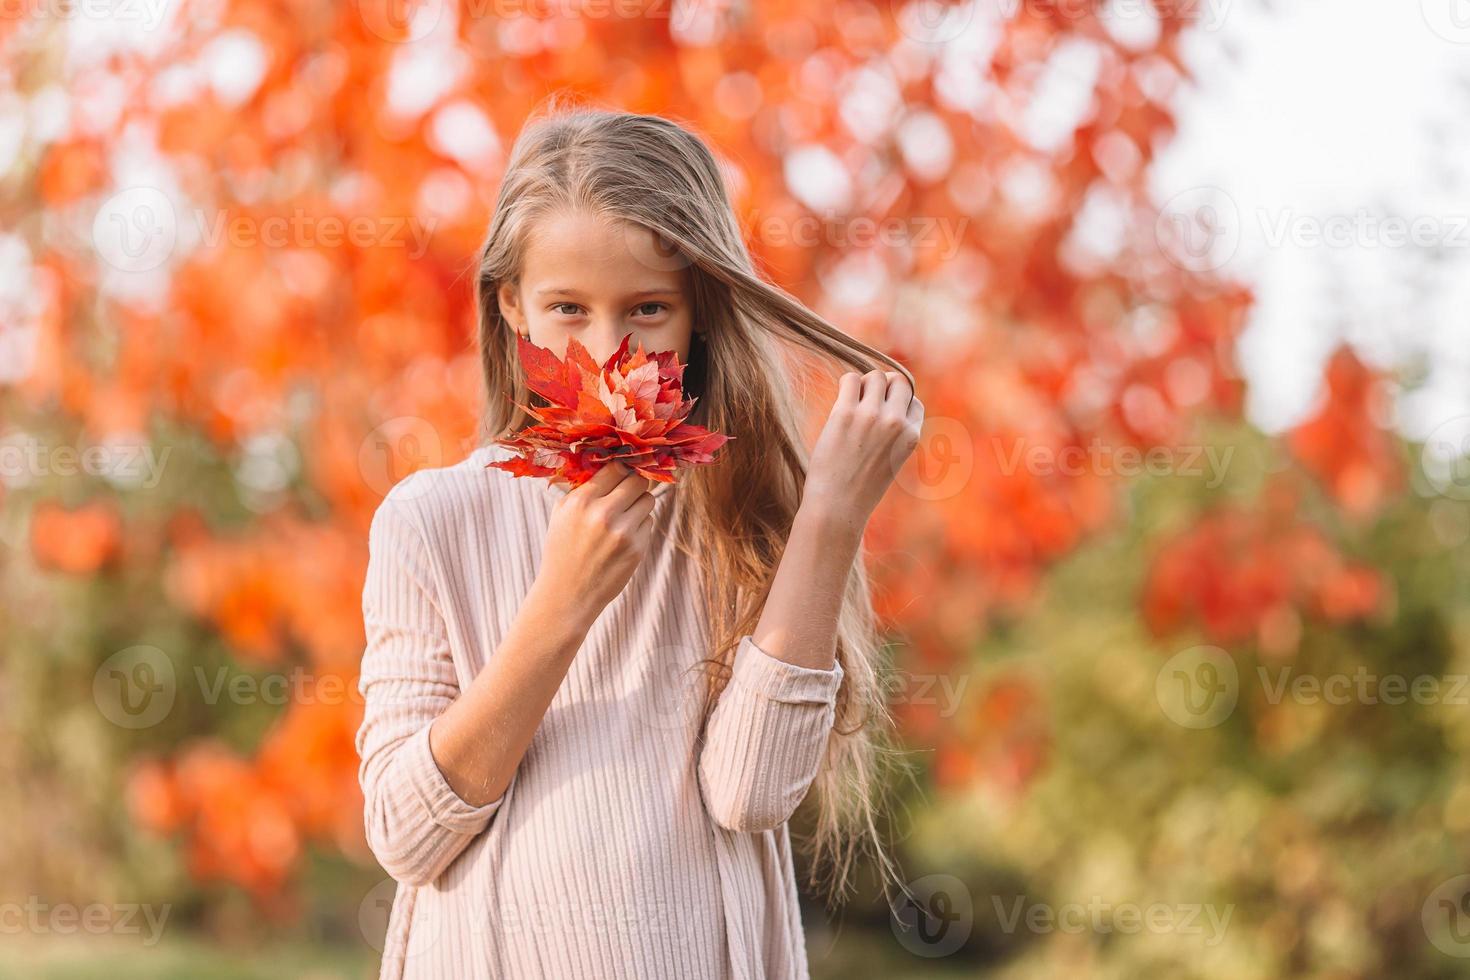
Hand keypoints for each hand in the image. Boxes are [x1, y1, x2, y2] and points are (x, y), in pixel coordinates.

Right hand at [533, 461, 657, 626]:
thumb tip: (607, 463)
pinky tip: (623, 537)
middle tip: (627, 493)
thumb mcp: (561, 514)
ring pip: (647, 500)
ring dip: (638, 505)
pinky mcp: (637, 548)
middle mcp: (603, 513)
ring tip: (623, 517)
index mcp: (581, 501)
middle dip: (634, 484)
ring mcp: (623, 531)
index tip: (623, 473)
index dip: (622, 469)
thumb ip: (582, 488)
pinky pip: (648, 522)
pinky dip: (639, 526)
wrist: (568, 593)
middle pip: (637, 480)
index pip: (616, 468)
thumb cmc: (562, 550)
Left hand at [804, 370, 923, 523]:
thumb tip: (882, 400)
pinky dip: (846, 384)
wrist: (838, 506)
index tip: (882, 414)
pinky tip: (840, 402)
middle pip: (899, 380)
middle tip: (866, 404)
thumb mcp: (890, 461)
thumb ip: (894, 434)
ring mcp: (871, 416)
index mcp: (911, 436)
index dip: (898, 401)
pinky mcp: (845, 414)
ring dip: (863, 384)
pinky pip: (850, 378)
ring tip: (852, 403)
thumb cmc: (860, 487)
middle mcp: (896, 422)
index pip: (914, 400)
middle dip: (883, 386)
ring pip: (875, 376)